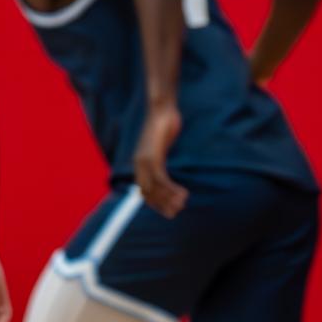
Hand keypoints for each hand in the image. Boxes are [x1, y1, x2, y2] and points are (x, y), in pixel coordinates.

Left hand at [135, 103, 188, 217]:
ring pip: (155, 188)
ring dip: (169, 199)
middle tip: (177, 212)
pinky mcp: (153, 156)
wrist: (161, 109)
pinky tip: (183, 192)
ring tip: (182, 204)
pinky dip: (171, 188)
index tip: (169, 211)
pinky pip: (161, 178)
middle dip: (162, 205)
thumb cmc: (163, 127)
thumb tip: (165, 171)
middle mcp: (139, 164)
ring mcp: (144, 160)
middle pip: (147, 193)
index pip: (143, 191)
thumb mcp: (161, 147)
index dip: (156, 204)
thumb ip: (161, 159)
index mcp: (139, 163)